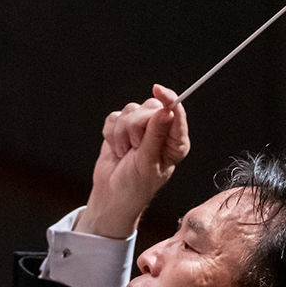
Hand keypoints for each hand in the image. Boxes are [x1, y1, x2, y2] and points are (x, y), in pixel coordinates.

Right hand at [79, 85, 189, 237]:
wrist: (111, 196)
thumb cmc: (135, 186)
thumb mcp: (148, 163)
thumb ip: (156, 136)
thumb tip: (167, 111)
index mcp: (175, 141)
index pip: (175, 112)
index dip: (168, 99)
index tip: (159, 90)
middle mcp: (160, 131)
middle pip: (148, 107)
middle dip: (135, 128)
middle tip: (134, 149)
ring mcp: (140, 128)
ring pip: (129, 111)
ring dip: (121, 135)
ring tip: (124, 153)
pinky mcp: (121, 128)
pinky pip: (113, 117)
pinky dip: (110, 134)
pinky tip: (116, 149)